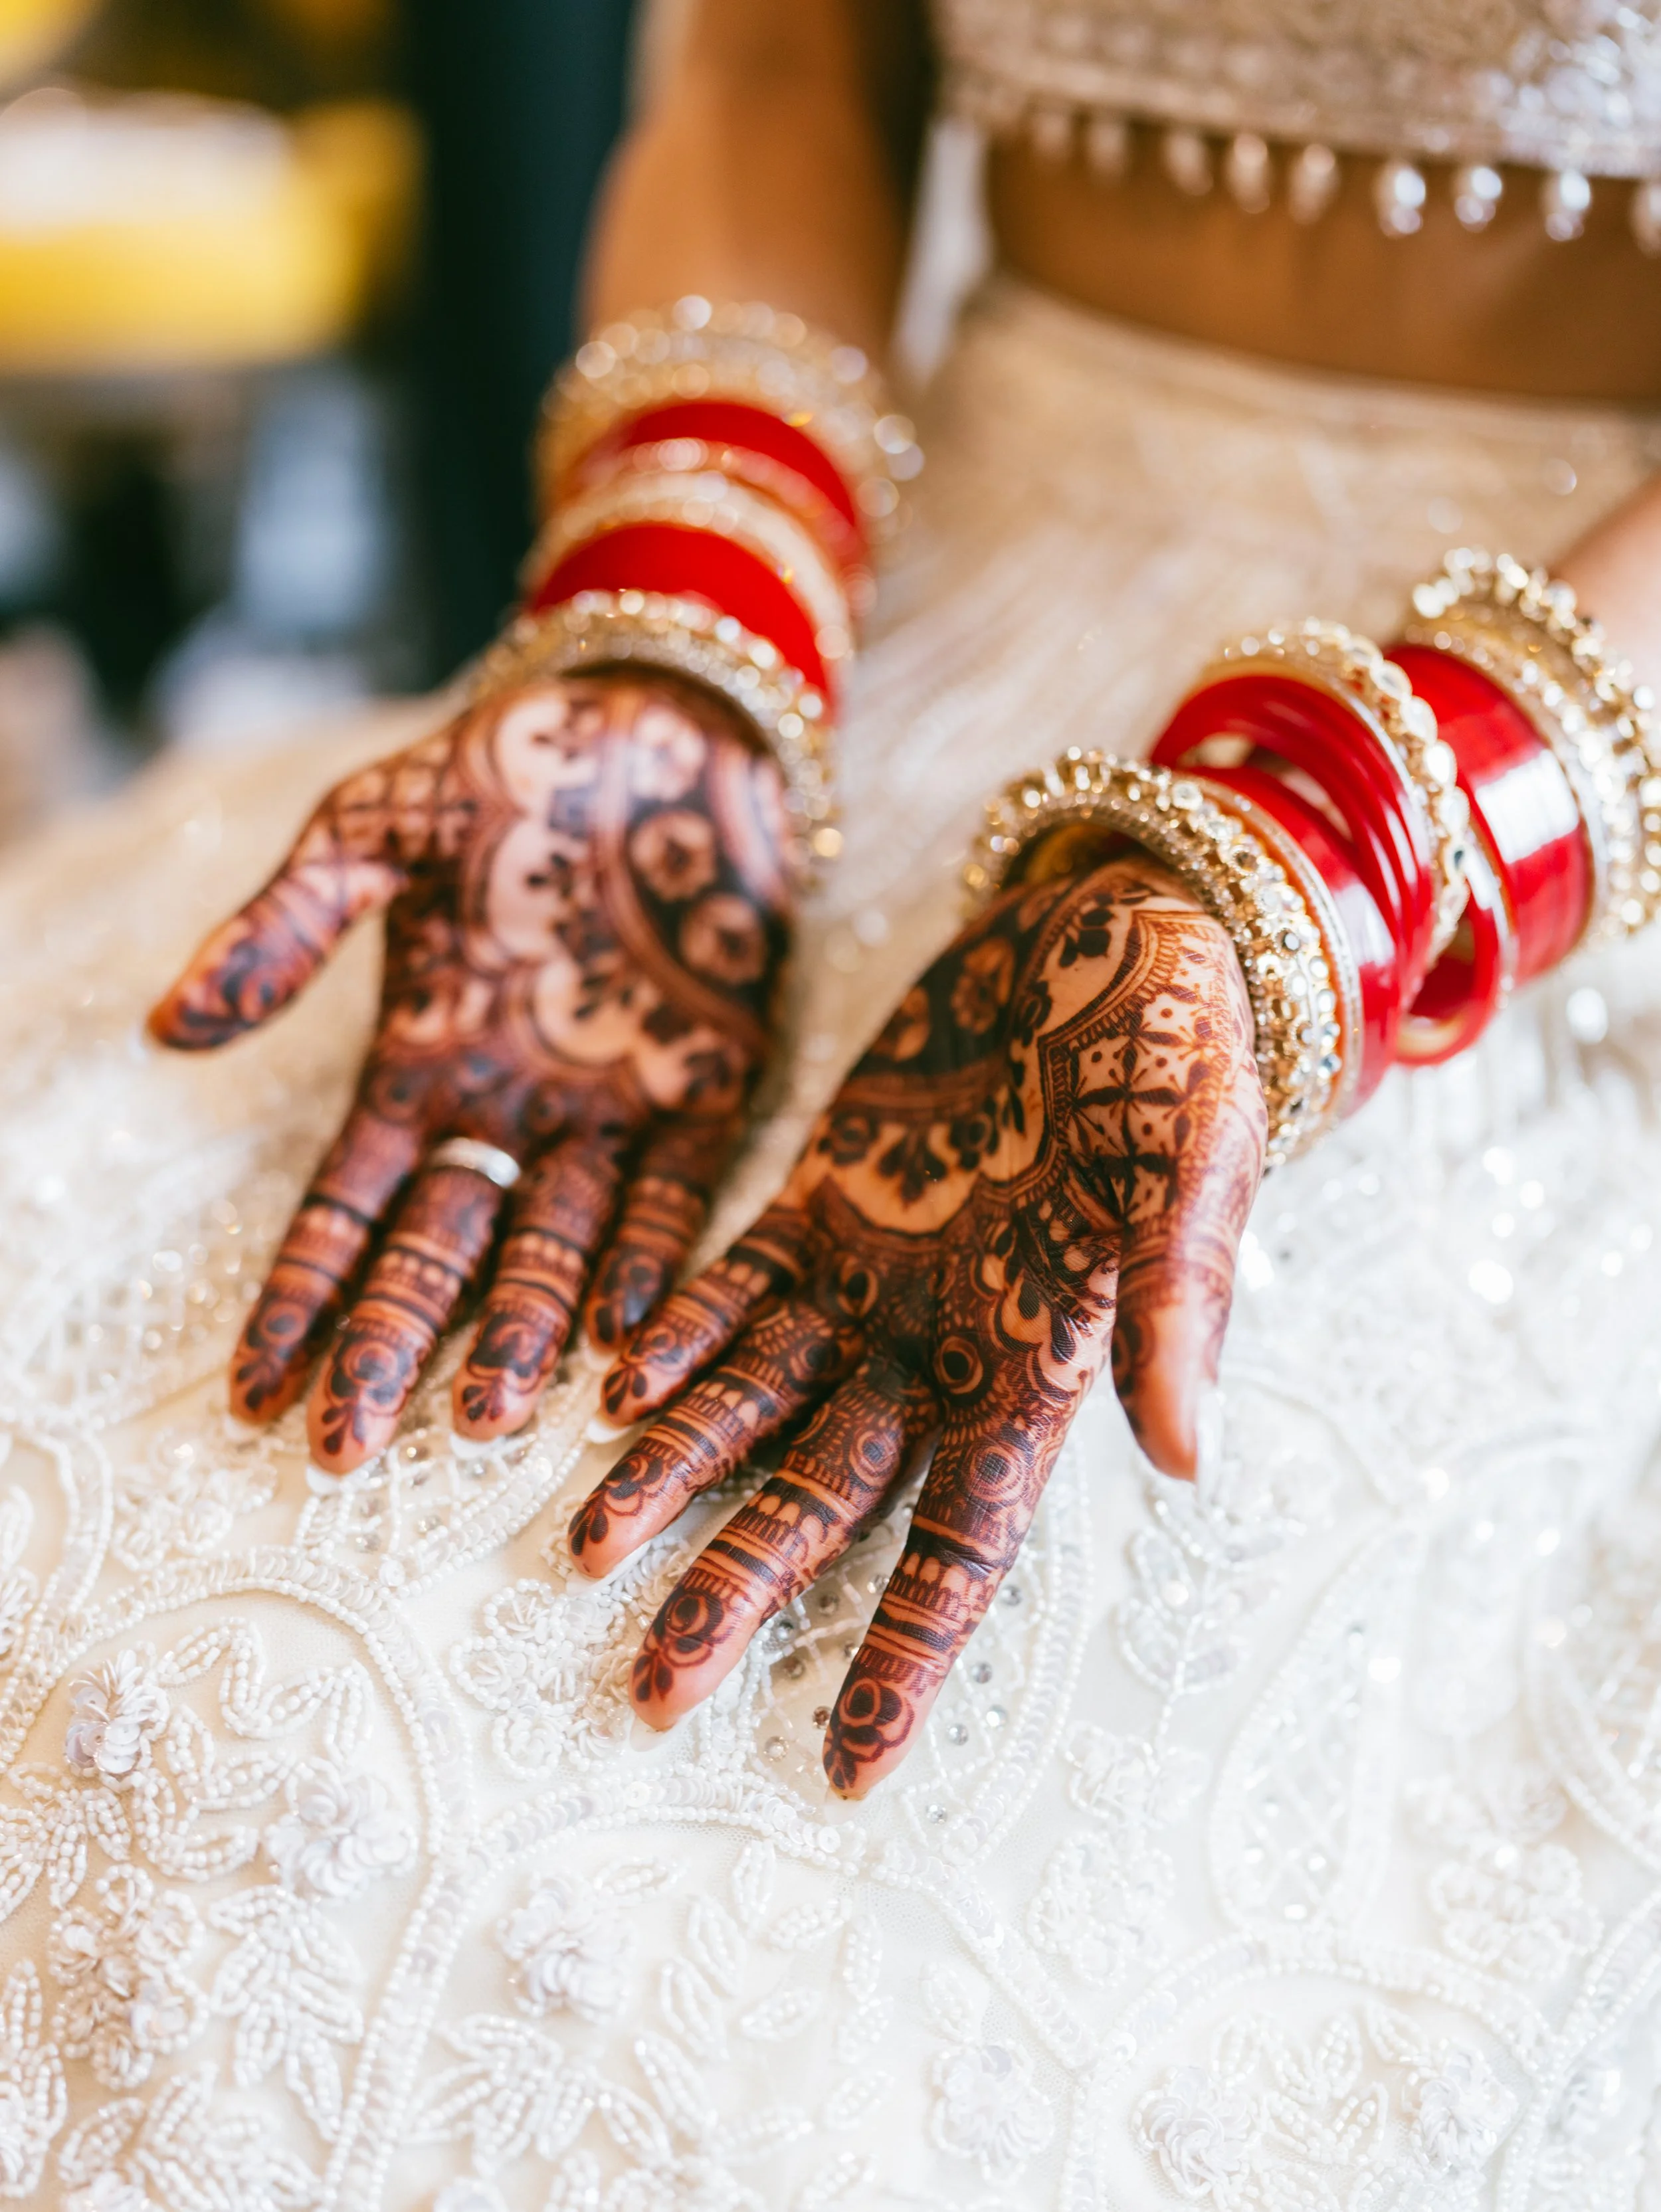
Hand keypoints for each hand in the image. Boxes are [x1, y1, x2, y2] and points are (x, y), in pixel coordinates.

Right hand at [150, 673, 790, 1473]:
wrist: (664, 726)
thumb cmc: (509, 769)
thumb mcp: (371, 835)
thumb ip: (286, 931)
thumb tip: (167, 1029)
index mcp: (424, 1067)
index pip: (349, 1211)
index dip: (302, 1299)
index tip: (253, 1391)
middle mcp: (513, 1113)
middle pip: (442, 1254)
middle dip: (393, 1349)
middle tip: (347, 1447)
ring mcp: (611, 1110)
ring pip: (556, 1248)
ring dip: (520, 1332)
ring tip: (483, 1419)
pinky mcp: (709, 1089)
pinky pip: (675, 1197)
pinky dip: (650, 1262)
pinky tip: (622, 1335)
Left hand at [569, 855, 1265, 1793]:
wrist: (1115, 921)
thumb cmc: (1181, 1043)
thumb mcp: (1192, 1163)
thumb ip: (1180, 1304)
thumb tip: (1187, 1461)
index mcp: (1043, 1361)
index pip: (966, 1542)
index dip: (909, 1653)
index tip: (848, 1765)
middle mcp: (946, 1343)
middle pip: (829, 1495)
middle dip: (742, 1588)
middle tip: (647, 1687)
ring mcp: (876, 1275)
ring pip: (757, 1401)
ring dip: (675, 1471)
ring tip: (584, 1549)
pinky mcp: (822, 1196)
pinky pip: (734, 1287)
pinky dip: (680, 1336)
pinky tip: (612, 1388)